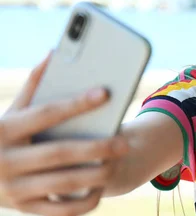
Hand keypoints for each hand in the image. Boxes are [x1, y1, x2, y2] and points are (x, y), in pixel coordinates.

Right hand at [0, 53, 129, 215]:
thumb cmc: (4, 135)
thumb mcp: (12, 112)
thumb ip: (34, 86)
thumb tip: (54, 52)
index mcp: (5, 130)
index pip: (46, 114)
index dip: (76, 103)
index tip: (106, 92)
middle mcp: (6, 160)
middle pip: (60, 152)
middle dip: (96, 147)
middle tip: (125, 142)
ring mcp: (13, 189)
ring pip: (62, 183)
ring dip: (95, 174)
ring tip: (118, 162)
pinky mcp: (22, 209)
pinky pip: (59, 209)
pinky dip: (83, 200)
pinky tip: (102, 187)